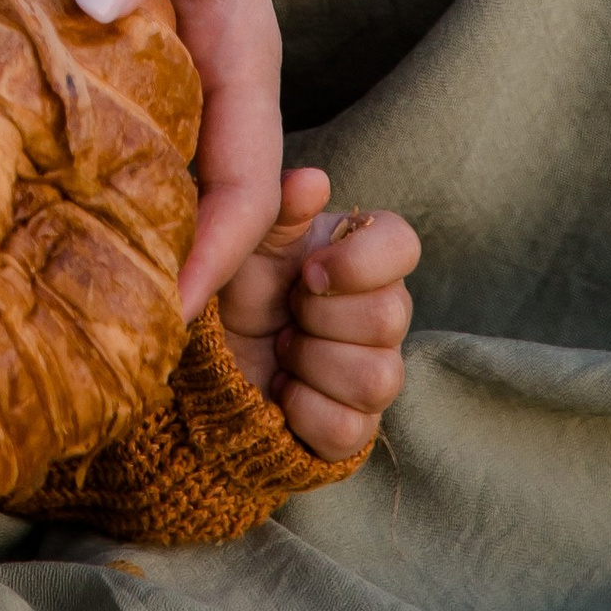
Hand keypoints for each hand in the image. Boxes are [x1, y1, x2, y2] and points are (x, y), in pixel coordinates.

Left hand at [30, 0, 282, 315]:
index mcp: (235, 41)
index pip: (241, 178)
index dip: (215, 258)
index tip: (164, 326)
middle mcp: (191, 66)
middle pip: (184, 194)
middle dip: (145, 268)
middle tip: (75, 344)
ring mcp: (133, 54)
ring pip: (120, 163)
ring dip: (82, 219)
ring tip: (17, 299)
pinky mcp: (76, 33)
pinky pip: (64, 111)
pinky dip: (35, 154)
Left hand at [220, 165, 418, 458]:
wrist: (206, 350)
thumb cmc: (234, 281)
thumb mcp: (248, 236)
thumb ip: (281, 207)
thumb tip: (314, 181)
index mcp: (361, 257)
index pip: (405, 245)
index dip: (359, 262)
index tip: (308, 270)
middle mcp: (380, 314)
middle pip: (391, 319)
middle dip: (319, 317)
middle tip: (285, 312)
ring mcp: (372, 374)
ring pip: (378, 379)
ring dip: (311, 363)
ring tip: (280, 348)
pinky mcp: (353, 428)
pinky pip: (349, 429)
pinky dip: (303, 409)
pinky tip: (281, 390)